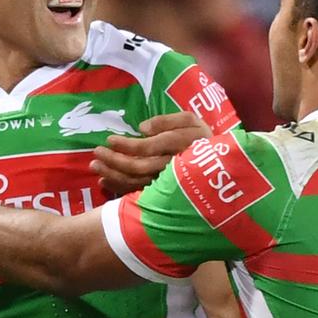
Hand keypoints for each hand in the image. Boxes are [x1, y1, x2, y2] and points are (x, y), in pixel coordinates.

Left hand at [91, 112, 211, 194]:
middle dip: (115, 161)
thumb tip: (142, 128)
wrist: (222, 167)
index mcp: (181, 147)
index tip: (110, 139)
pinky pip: (139, 195)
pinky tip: (104, 182)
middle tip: (96, 153)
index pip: (150, 148)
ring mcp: (168, 186)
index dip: (128, 146)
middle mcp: (173, 169)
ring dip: (113, 176)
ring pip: (137, 183)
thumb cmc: (200, 138)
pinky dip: (119, 189)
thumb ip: (168, 120)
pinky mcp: (163, 196)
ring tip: (95, 167)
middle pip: (139, 168)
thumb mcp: (191, 120)